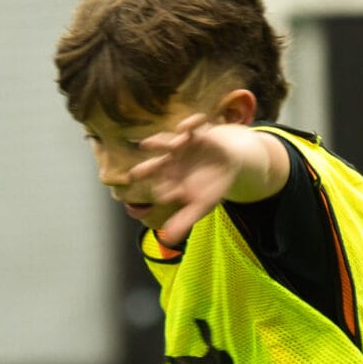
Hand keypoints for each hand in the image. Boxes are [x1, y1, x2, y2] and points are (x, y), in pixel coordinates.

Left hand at [130, 114, 261, 245]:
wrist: (226, 163)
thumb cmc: (210, 186)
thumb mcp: (201, 205)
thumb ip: (185, 220)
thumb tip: (167, 240)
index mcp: (169, 180)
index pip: (161, 188)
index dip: (164, 193)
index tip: (169, 196)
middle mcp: (170, 162)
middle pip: (155, 165)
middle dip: (147, 169)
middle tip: (136, 174)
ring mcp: (180, 146)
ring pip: (166, 142)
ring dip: (161, 142)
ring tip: (156, 144)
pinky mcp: (195, 132)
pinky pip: (191, 125)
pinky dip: (190, 123)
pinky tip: (187, 126)